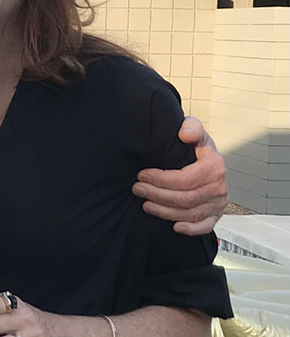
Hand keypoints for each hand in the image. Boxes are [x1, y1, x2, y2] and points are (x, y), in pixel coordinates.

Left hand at [133, 115, 227, 234]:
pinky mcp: (216, 214)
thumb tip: (184, 134)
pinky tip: (174, 227)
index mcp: (215, 166)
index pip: (185, 179)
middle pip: (186, 198)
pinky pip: (205, 226)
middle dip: (157, 195)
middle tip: (137, 189)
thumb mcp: (193, 129)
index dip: (161, 179)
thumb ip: (191, 126)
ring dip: (165, 212)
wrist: (206, 158)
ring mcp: (219, 203)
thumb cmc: (194, 144)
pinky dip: (191, 229)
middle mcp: (220, 187)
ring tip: (145, 204)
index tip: (142, 175)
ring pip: (190, 214)